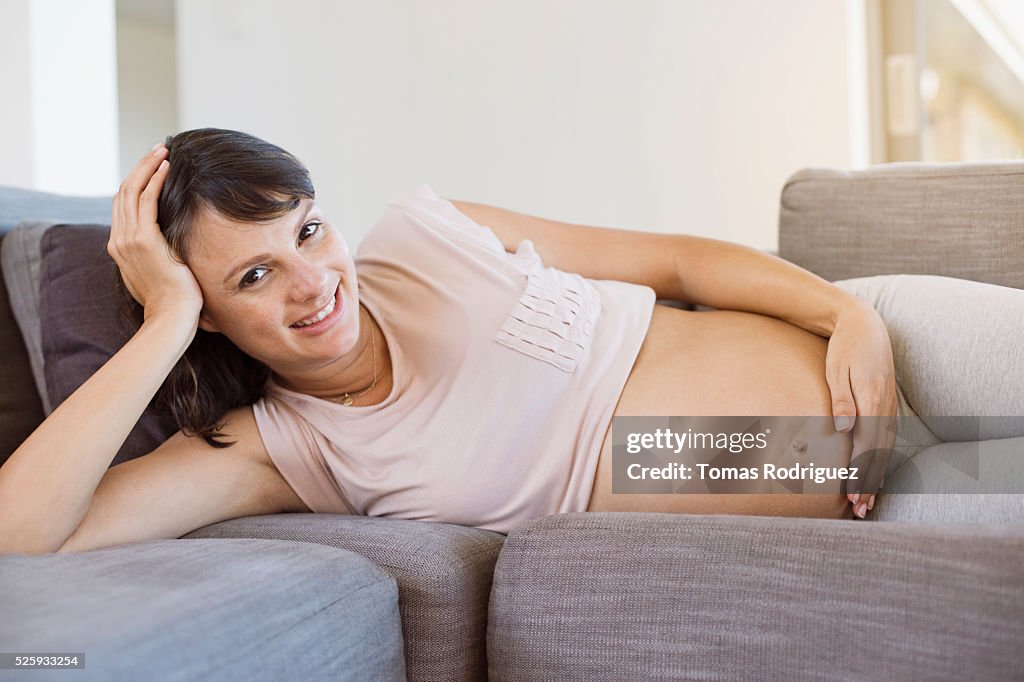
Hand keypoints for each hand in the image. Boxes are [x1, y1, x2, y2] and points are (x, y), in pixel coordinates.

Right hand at [108, 143, 203, 324]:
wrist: (171, 317)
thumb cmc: (173, 301)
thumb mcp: (158, 272)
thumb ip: (156, 255)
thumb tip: (168, 246)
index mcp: (119, 247)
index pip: (123, 206)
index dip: (136, 182)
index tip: (153, 168)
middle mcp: (118, 240)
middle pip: (123, 192)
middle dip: (141, 167)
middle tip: (158, 149)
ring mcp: (128, 239)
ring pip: (132, 191)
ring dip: (148, 167)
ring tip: (163, 150)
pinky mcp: (143, 240)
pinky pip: (146, 201)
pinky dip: (155, 180)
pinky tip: (167, 167)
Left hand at [824, 298, 897, 518]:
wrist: (864, 324)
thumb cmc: (845, 347)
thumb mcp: (837, 370)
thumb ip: (842, 400)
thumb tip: (843, 429)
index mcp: (872, 400)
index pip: (865, 446)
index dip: (858, 473)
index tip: (851, 495)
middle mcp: (884, 407)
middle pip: (877, 454)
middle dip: (868, 483)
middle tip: (859, 509)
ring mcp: (889, 406)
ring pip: (884, 449)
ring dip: (876, 476)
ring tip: (868, 501)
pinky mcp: (887, 404)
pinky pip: (887, 438)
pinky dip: (882, 459)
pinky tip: (878, 474)